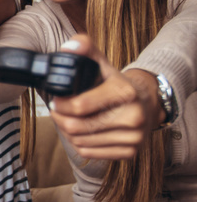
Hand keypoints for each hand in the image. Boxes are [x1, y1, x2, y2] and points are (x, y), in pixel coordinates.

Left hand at [49, 36, 161, 159]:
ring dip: (67, 132)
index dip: (60, 104)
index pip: (80, 106)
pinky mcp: (129, 152)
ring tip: (67, 119)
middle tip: (56, 111)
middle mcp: (133, 117)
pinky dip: (78, 144)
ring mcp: (133, 138)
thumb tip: (68, 48)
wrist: (146, 102)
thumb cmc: (116, 83)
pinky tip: (80, 132)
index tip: (55, 100)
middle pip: (77, 127)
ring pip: (80, 142)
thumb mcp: (102, 63)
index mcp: (125, 93)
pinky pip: (89, 153)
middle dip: (60, 118)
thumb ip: (84, 49)